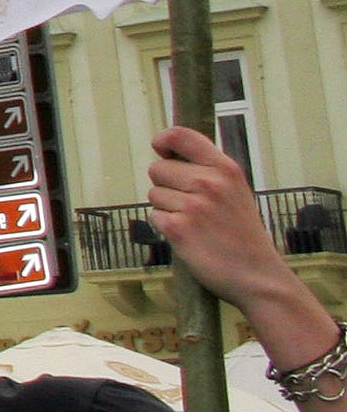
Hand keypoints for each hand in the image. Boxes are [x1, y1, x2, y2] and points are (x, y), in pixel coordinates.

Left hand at [144, 127, 310, 315]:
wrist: (258, 275)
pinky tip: (190, 236)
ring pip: (154, 194)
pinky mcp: (178, 228)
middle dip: (167, 185)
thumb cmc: (243, 233)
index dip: (163, 140)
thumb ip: (208, 169)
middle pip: (157, 168)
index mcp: (226, 169)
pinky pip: (154, 216)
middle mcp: (209, 183)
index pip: (181, 136)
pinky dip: (166, 226)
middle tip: (192, 205)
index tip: (161, 150)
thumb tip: (168, 151)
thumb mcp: (236, 190)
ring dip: (167, 208)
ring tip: (196, 223)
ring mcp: (193, 205)